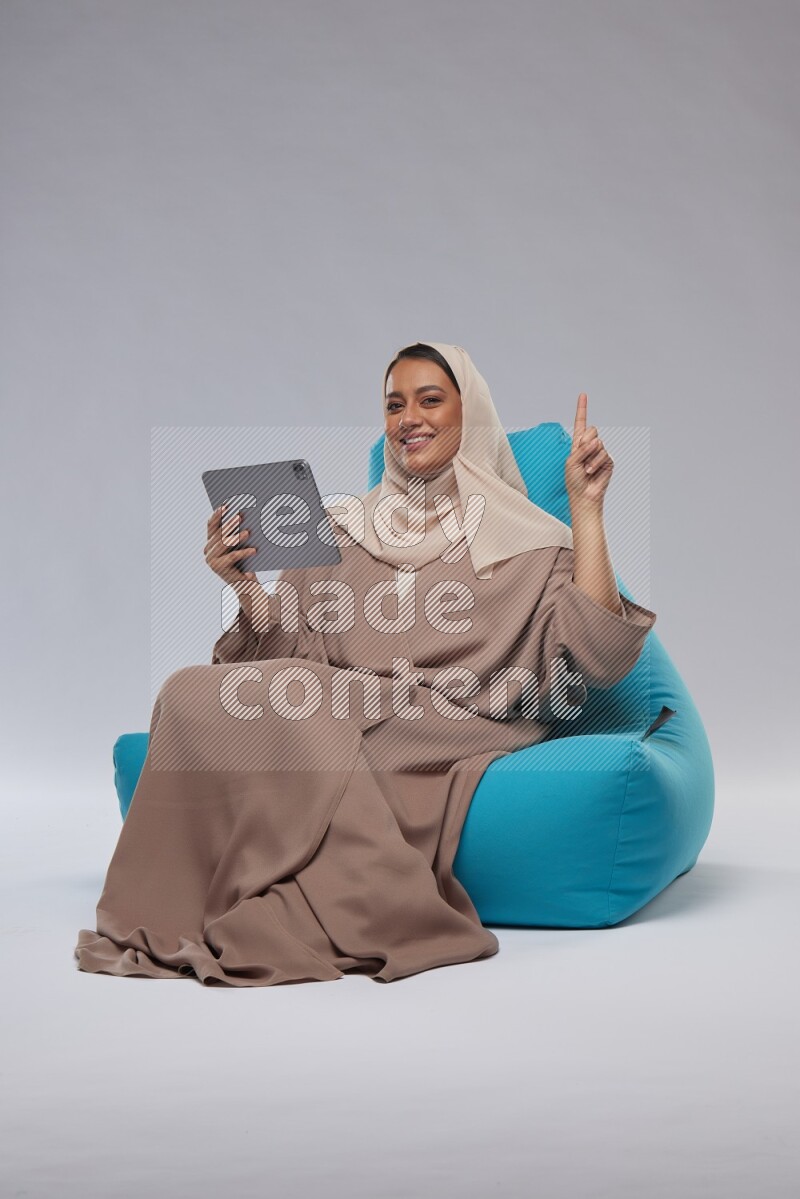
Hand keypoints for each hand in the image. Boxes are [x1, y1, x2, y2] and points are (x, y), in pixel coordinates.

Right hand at [204, 506, 258, 583]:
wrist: (246, 585)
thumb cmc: (244, 561)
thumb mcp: (239, 545)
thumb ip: (236, 532)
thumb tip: (242, 513)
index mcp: (210, 542)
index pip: (211, 525)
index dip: (217, 514)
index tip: (226, 505)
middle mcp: (207, 550)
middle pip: (218, 534)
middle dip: (230, 524)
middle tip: (240, 516)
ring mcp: (211, 560)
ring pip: (224, 544)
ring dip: (236, 537)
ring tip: (248, 532)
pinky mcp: (218, 568)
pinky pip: (232, 557)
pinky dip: (244, 553)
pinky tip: (254, 550)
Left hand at [565, 393, 613, 509]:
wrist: (584, 496)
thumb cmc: (573, 480)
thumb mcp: (571, 462)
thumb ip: (581, 449)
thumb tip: (596, 441)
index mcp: (578, 444)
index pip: (580, 424)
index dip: (582, 409)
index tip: (583, 395)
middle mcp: (590, 446)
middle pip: (592, 430)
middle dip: (585, 442)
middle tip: (581, 455)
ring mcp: (600, 453)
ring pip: (598, 443)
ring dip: (589, 457)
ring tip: (585, 470)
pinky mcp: (608, 461)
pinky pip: (603, 454)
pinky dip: (595, 462)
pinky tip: (591, 471)